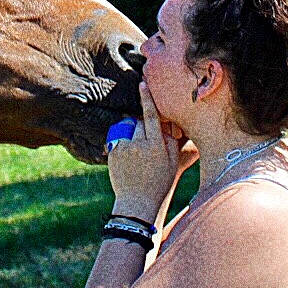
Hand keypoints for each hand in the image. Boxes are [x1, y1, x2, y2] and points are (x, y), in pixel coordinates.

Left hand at [106, 82, 194, 218]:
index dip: (147, 99)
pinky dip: (124, 143)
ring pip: (129, 129)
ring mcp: (124, 149)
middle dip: (144, 128)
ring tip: (139, 155)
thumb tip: (169, 123)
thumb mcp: (174, 163)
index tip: (142, 84)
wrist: (136, 203)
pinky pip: (119, 139)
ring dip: (134, 134)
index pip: (151, 116)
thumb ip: (172, 141)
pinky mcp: (113, 153)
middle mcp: (139, 145)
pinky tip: (130, 160)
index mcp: (156, 146)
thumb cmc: (160, 183)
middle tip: (148, 145)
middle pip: (140, 122)